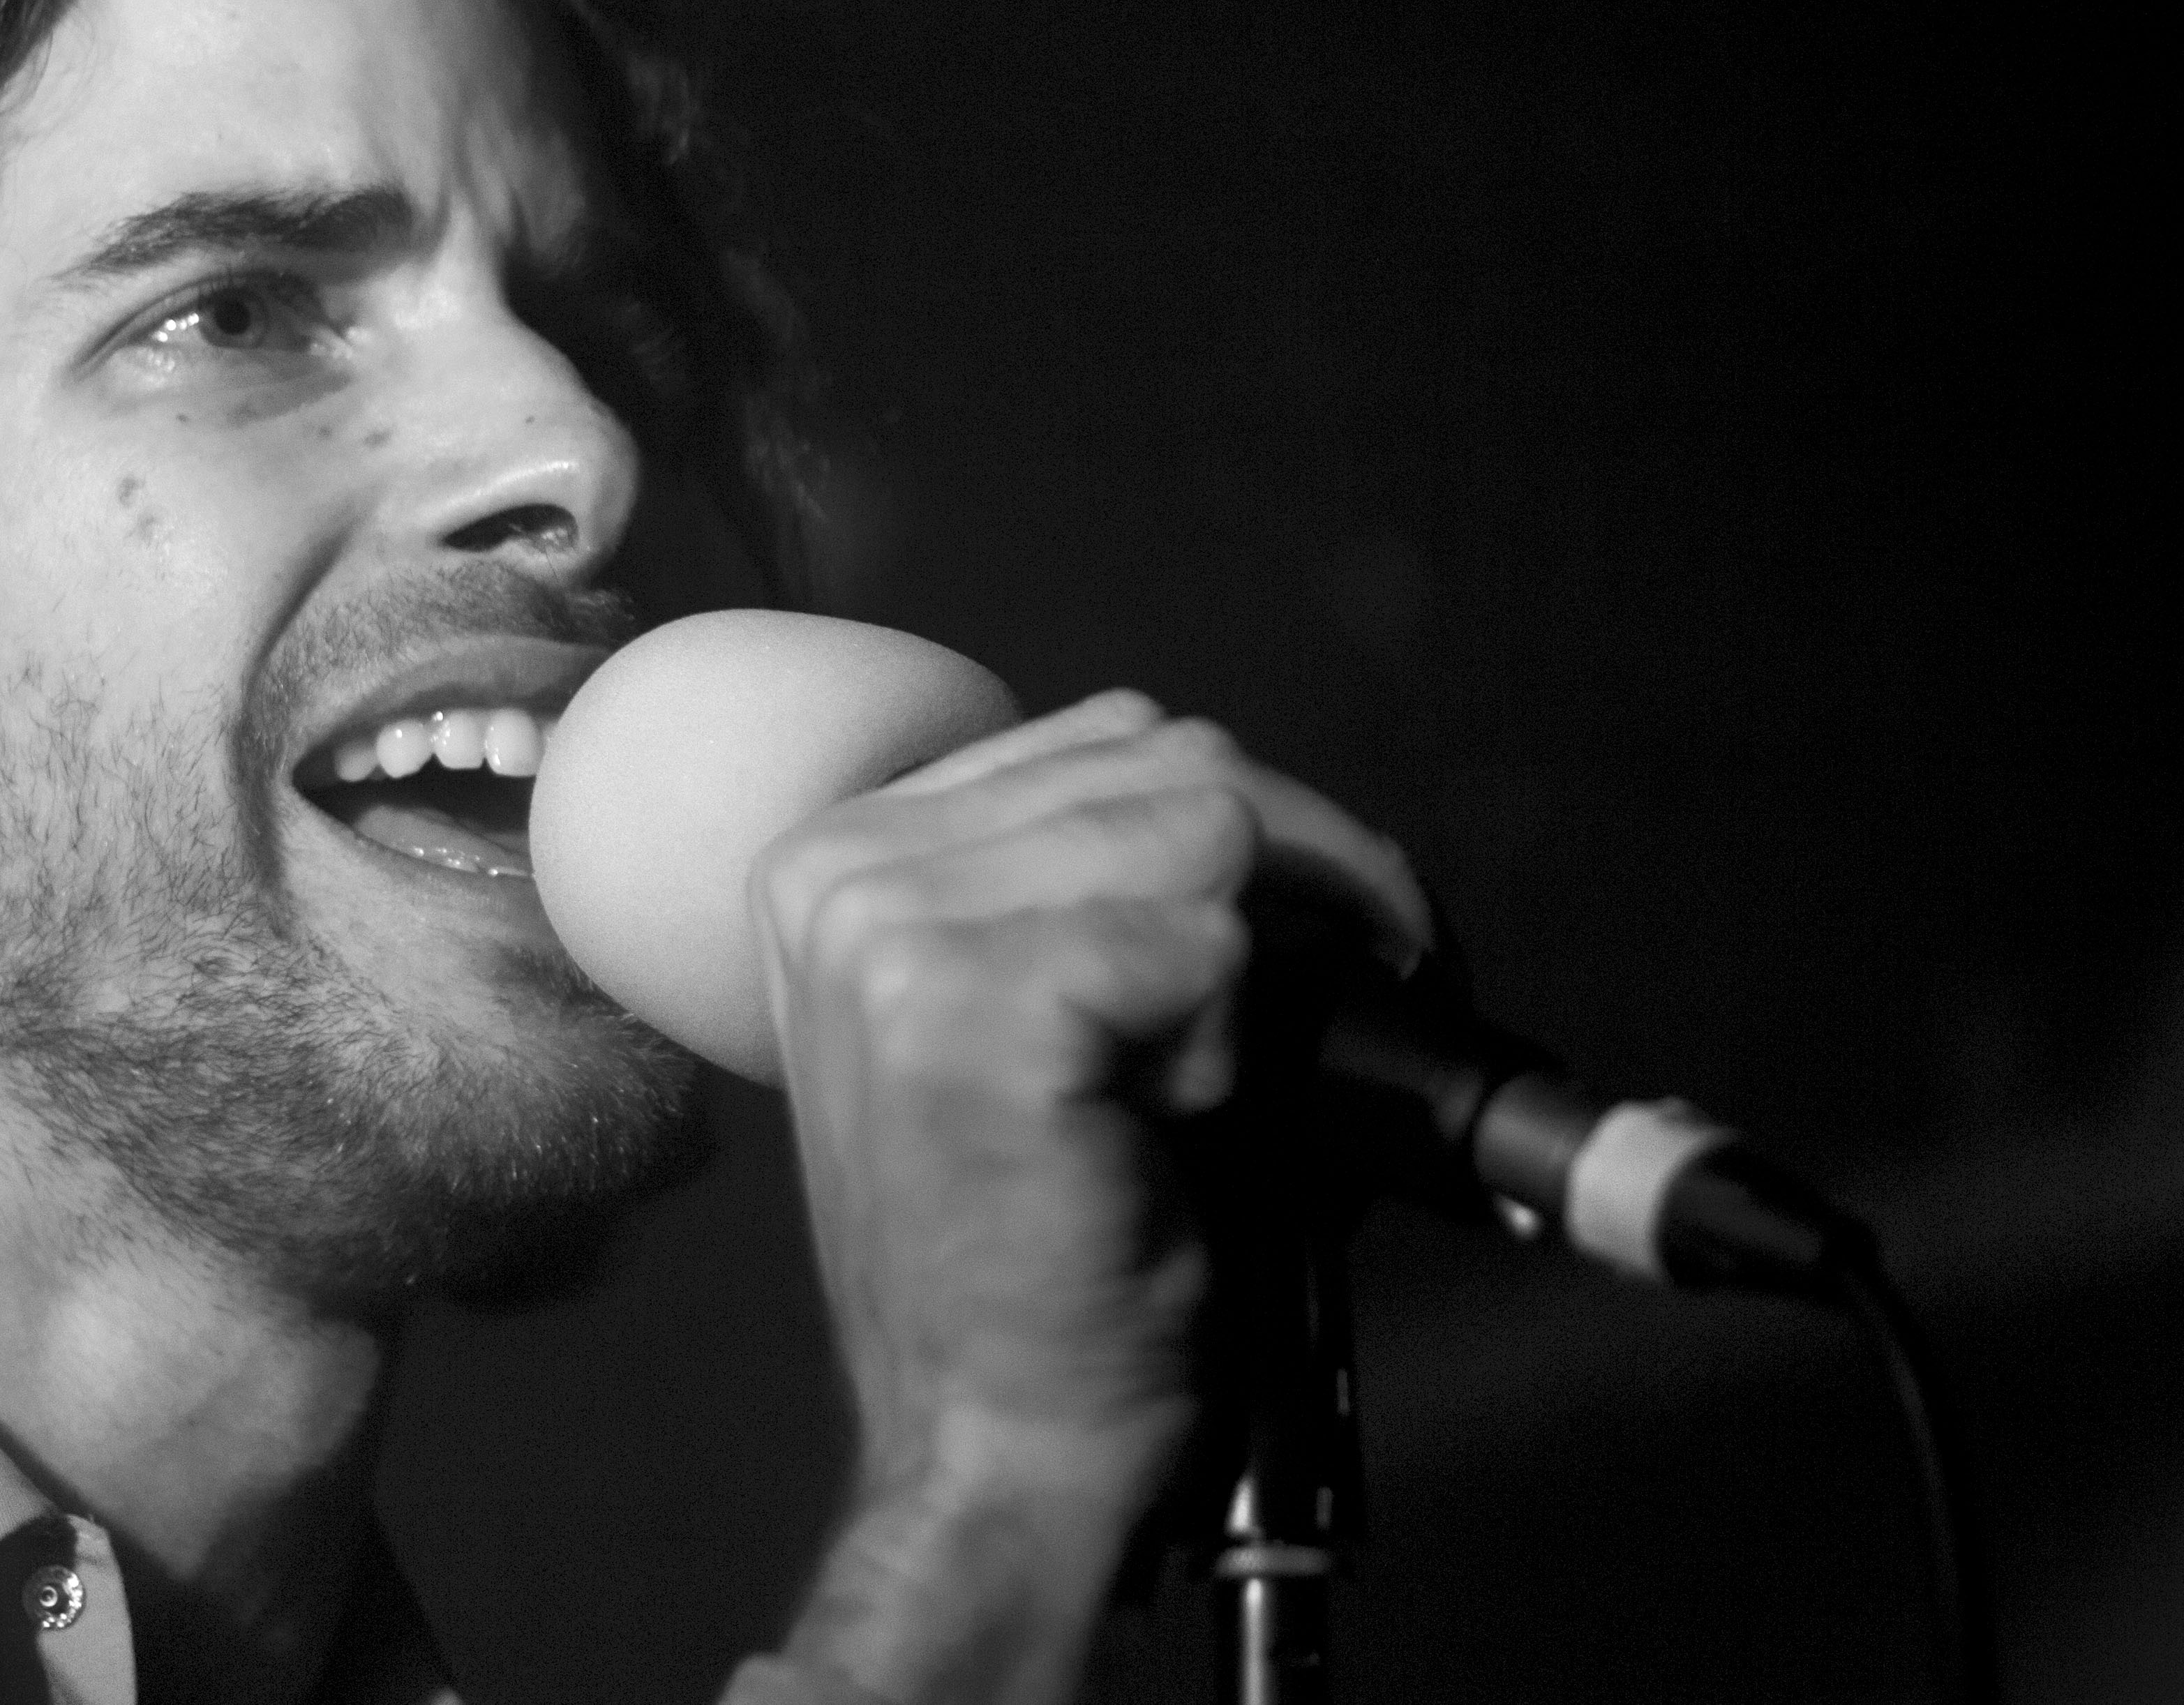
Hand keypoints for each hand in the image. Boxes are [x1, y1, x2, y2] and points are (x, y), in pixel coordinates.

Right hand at [759, 690, 1426, 1704]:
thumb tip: (1273, 813)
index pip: (1109, 738)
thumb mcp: (1040, 1019)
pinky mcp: (968, 1003)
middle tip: (1344, 1001)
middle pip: (1169, 760)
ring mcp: (888, 928)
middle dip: (1301, 875)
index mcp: (841, 857)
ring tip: (1195, 1091)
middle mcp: (840, 867)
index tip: (1327, 924)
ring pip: (1201, 827)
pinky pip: (1206, 942)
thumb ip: (1102, 883)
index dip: (1250, 826)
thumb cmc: (1036, 1259)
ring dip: (1250, 967)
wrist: (993, 1444)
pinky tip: (1169, 1126)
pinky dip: (1231, 1039)